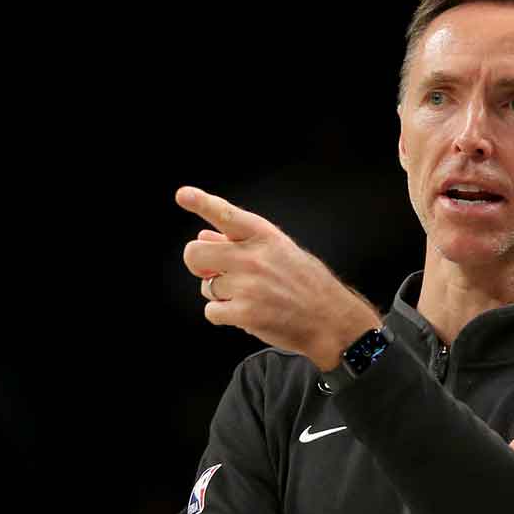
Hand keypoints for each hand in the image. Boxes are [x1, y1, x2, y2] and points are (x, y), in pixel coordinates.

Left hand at [177, 186, 378, 368]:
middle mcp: (254, 257)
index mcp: (264, 236)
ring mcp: (249, 285)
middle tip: (214, 271)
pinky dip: (224, 315)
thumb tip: (204, 236)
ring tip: (250, 296)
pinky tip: (247, 313)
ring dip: (221, 295)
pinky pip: (212, 312)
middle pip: (194, 254)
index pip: (225, 214)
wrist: (330, 319)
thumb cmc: (306, 283)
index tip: (184, 194)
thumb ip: (240, 242)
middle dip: (199, 264)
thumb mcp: (279, 251)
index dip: (201, 203)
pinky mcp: (245, 313)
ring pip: (206, 287)